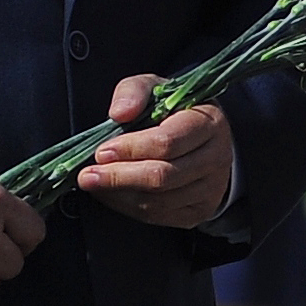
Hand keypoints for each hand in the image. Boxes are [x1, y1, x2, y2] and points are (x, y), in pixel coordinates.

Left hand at [77, 75, 234, 228]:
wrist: (200, 138)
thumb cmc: (173, 111)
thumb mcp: (154, 89)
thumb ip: (134, 91)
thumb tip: (120, 113)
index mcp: (209, 122)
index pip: (168, 142)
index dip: (131, 149)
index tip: (101, 151)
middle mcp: (217, 157)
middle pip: (163, 176)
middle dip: (119, 177)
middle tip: (87, 175)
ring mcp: (211, 187)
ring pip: (158, 201)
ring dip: (119, 195)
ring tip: (95, 183)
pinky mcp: (200, 210)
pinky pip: (158, 216)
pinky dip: (128, 208)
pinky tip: (112, 194)